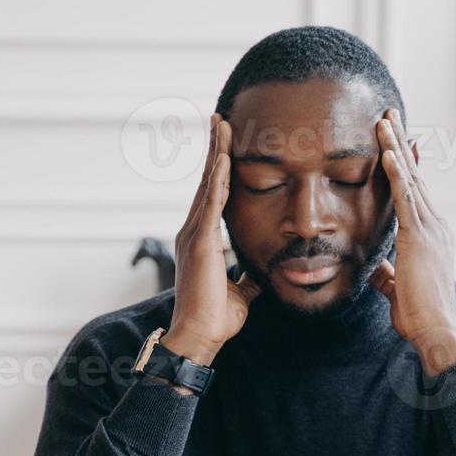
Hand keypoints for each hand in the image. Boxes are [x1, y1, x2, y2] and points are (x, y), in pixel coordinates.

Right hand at [162, 113, 260, 367]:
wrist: (200, 337)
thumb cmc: (216, 318)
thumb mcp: (242, 291)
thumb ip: (248, 277)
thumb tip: (261, 272)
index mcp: (203, 240)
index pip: (213, 196)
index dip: (220, 169)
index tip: (226, 144)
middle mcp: (194, 231)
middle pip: (206, 180)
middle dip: (215, 148)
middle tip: (221, 119)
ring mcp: (194, 234)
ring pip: (207, 184)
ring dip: (216, 152)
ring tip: (221, 124)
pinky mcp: (200, 242)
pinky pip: (211, 202)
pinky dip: (217, 178)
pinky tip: (224, 157)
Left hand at [369, 108, 455, 376]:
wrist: (436, 330)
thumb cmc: (419, 315)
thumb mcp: (396, 289)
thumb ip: (387, 274)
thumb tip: (376, 269)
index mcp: (431, 235)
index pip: (415, 192)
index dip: (406, 165)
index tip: (397, 142)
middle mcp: (435, 224)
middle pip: (415, 175)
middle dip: (401, 144)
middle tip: (391, 114)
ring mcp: (430, 228)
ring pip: (410, 178)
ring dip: (396, 147)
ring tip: (384, 120)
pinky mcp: (418, 236)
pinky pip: (405, 197)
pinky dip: (397, 172)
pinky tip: (387, 151)